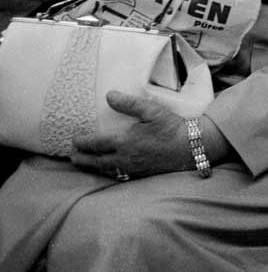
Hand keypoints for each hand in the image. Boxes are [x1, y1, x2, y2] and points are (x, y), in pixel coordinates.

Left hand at [70, 90, 195, 180]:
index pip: (95, 144)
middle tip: (72, 157)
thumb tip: (109, 95)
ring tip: (85, 165)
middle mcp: (124, 158)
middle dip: (82, 159)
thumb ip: (128, 104)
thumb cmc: (171, 127)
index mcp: (124, 141)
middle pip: (96, 161)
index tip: (74, 140)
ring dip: (93, 167)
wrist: (190, 148)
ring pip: (106, 170)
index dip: (82, 142)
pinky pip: (119, 176)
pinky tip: (108, 171)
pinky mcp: (141, 174)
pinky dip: (109, 174)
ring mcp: (132, 168)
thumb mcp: (151, 110)